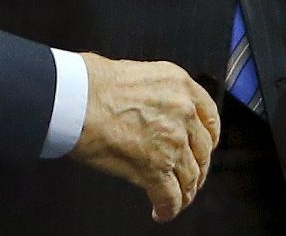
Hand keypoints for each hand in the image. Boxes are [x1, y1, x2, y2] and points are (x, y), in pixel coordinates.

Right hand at [68, 53, 217, 223]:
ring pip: (190, 177)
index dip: (207, 139)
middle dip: (196, 169)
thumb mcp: (139, 74)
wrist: (75, 97)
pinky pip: (170, 197)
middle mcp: (183, 112)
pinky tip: (161, 211)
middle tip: (187, 178)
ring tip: (174, 199)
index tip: (204, 148)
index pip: (209, 118)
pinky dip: (168, 208)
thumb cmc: (91, 82)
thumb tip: (153, 112)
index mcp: (180, 85)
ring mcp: (172, 142)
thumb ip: (157, 95)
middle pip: (202, 151)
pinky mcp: (155, 168)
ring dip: (184, 193)